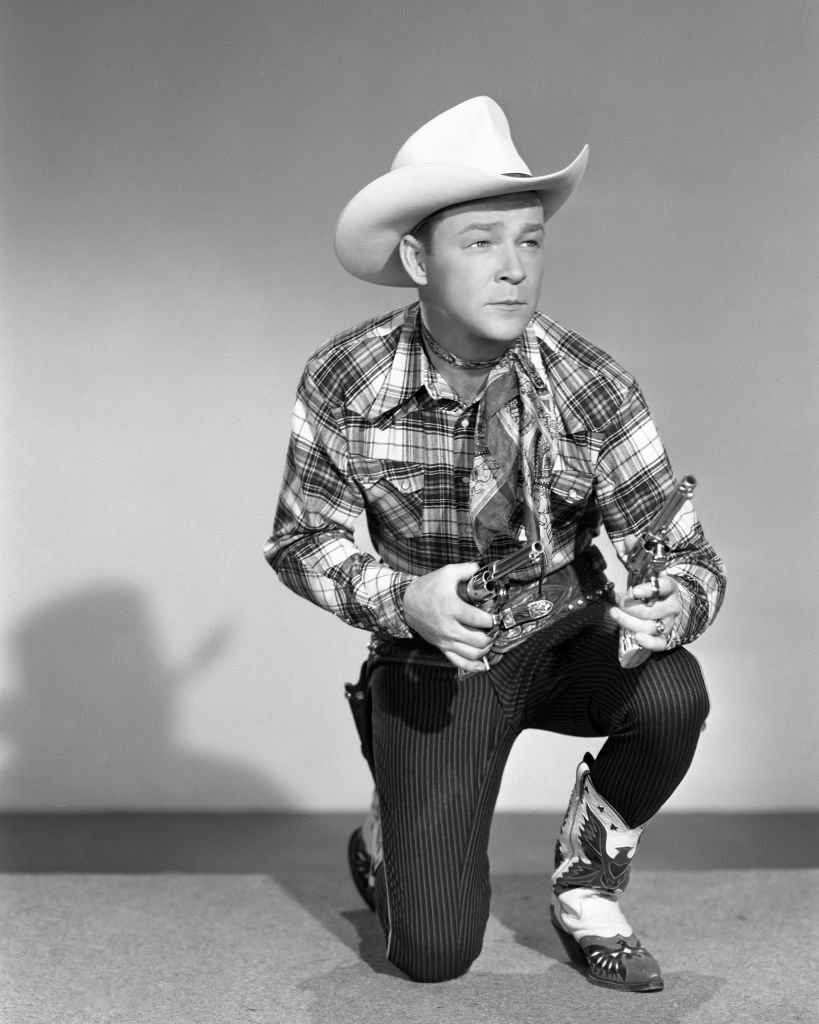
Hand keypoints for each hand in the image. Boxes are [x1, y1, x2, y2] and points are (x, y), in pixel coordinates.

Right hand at [403, 563, 495, 673]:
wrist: (407, 602)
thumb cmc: (427, 588)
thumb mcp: (447, 573)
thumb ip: (467, 570)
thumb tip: (481, 570)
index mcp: (452, 608)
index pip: (480, 620)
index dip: (492, 618)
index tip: (495, 614)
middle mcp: (449, 627)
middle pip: (479, 640)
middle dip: (492, 634)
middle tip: (494, 627)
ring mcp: (445, 639)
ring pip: (472, 654)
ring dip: (486, 648)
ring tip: (489, 639)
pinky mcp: (442, 646)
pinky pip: (459, 662)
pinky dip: (473, 665)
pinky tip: (482, 664)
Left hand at [610, 538, 681, 652]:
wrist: (668, 603)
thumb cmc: (652, 587)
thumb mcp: (644, 569)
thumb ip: (636, 554)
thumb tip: (628, 538)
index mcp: (668, 586)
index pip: (665, 586)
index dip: (650, 589)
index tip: (633, 590)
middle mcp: (672, 605)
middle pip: (653, 611)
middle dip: (631, 607)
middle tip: (617, 600)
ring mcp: (669, 622)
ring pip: (652, 627)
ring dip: (630, 622)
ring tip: (614, 613)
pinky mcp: (665, 636)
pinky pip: (661, 643)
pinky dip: (650, 643)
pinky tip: (636, 637)